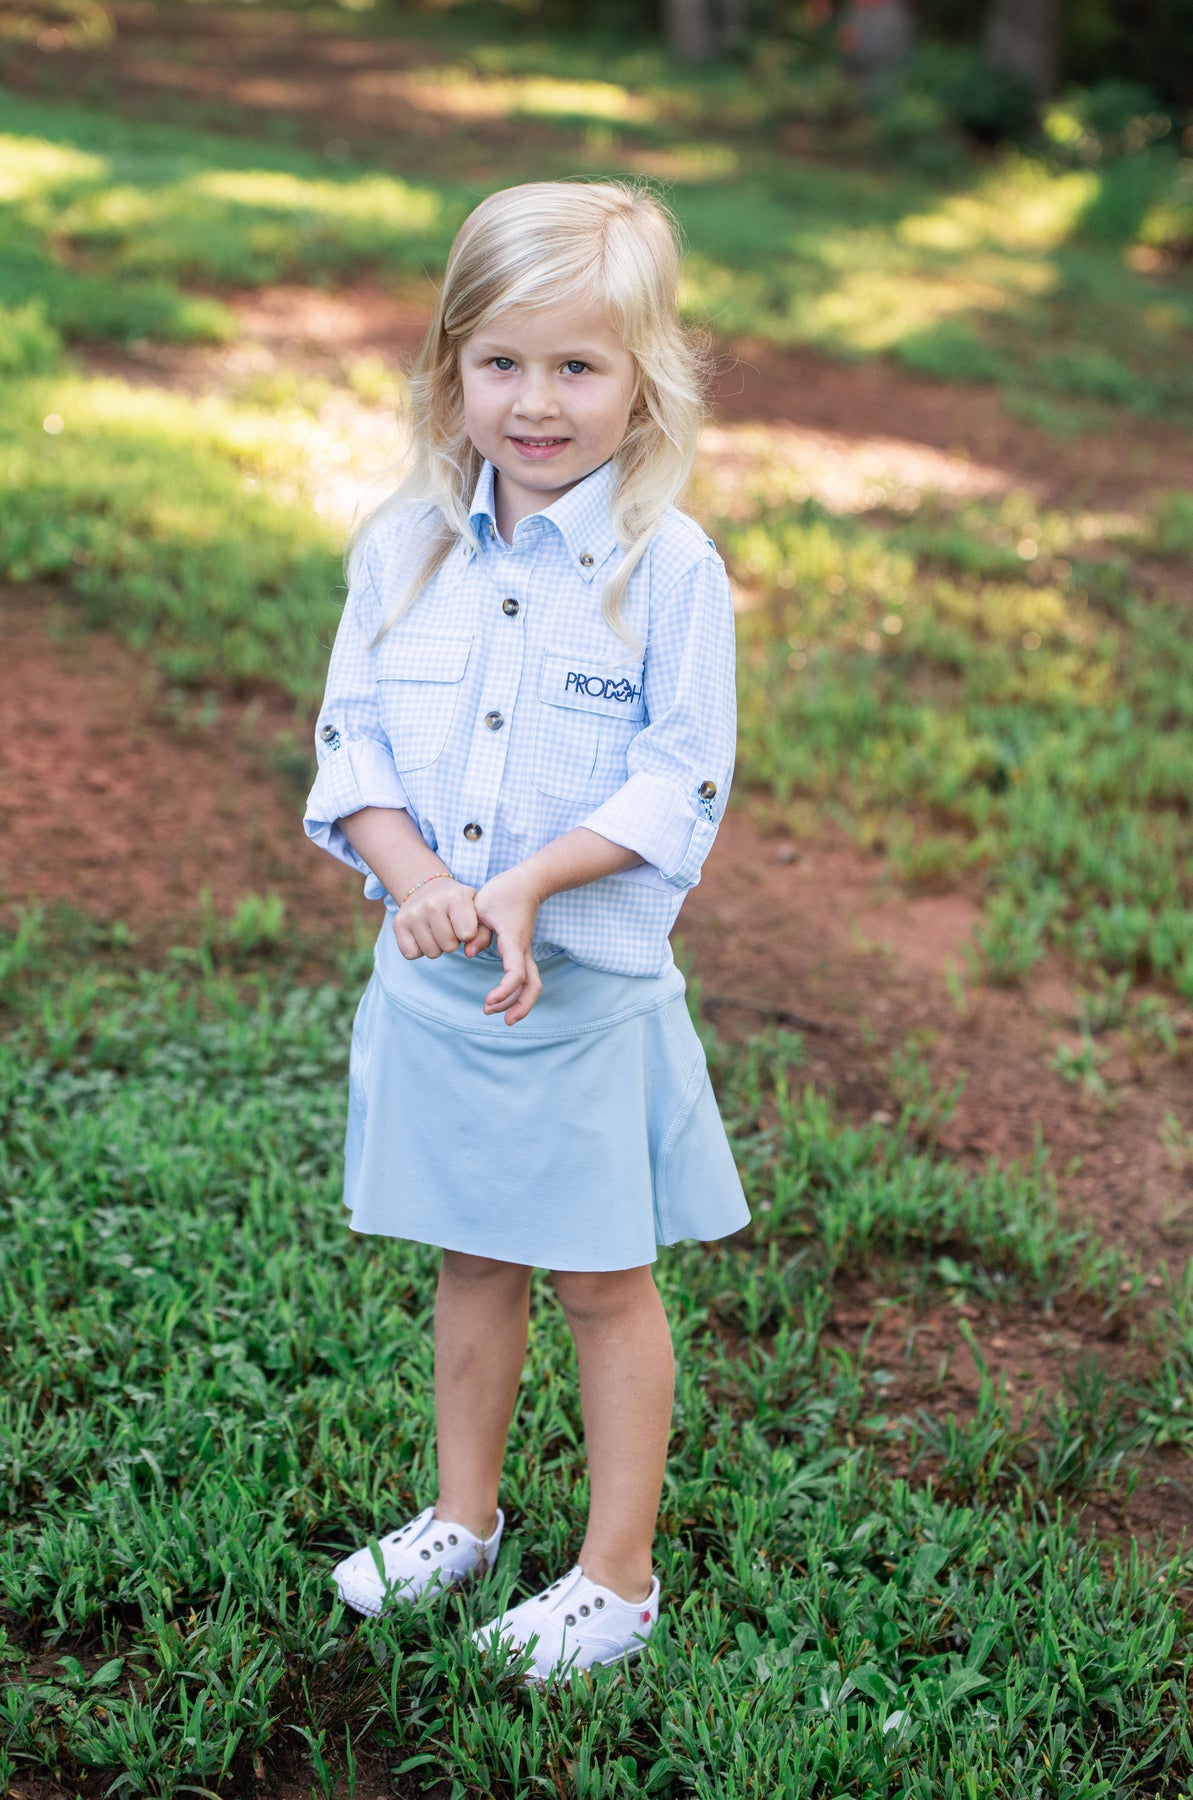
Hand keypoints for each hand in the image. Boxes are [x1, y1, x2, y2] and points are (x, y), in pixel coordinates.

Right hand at [393, 878, 490, 961]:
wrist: (429, 888)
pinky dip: (418, 949)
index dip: (468, 935)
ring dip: (436, 946)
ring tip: (436, 929)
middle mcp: (432, 903)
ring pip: (431, 953)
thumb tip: (469, 953)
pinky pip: (411, 954)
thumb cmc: (459, 905)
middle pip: (449, 947)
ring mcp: (413, 913)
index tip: (465, 923)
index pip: (467, 935)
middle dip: (452, 941)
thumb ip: (483, 934)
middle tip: (449, 926)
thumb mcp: (477, 912)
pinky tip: (423, 933)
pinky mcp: (398, 923)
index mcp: (456, 897)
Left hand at [471, 866, 542, 1024]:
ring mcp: (525, 951)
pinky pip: (523, 977)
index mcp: (514, 940)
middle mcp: (523, 949)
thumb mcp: (481, 906)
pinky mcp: (521, 950)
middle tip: (490, 1012)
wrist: (528, 882)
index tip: (488, 1000)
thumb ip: (475, 931)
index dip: (504, 991)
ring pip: (531, 984)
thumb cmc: (504, 892)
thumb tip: (468, 953)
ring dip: (516, 1002)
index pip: (516, 974)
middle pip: (533, 986)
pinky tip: (498, 997)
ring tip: (491, 1010)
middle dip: (517, 1006)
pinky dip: (513, 991)